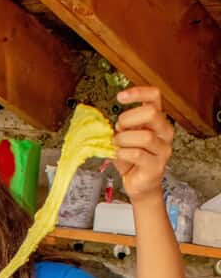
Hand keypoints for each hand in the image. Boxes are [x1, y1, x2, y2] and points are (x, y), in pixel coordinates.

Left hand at [113, 86, 173, 203]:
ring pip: (144, 136)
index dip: (138, 92)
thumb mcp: (124, 139)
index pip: (154, 97)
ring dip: (124, 140)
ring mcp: (163, 148)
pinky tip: (120, 155)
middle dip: (128, 119)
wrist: (139, 185)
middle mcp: (164, 132)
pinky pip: (137, 154)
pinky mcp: (156, 165)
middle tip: (118, 130)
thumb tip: (113, 122)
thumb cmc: (132, 161)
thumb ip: (122, 128)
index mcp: (157, 121)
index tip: (120, 96)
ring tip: (118, 145)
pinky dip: (123, 153)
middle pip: (151, 113)